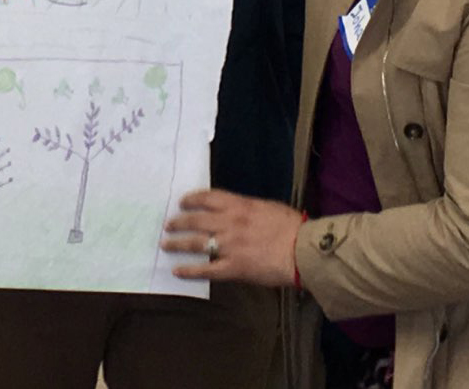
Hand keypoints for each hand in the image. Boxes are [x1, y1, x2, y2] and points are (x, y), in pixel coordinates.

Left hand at [161, 188, 302, 287]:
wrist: (303, 250)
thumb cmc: (292, 227)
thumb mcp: (267, 208)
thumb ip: (248, 209)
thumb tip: (237, 211)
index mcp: (238, 205)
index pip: (207, 198)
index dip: (191, 200)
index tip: (182, 203)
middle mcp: (228, 222)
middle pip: (196, 220)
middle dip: (179, 222)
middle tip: (168, 224)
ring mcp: (229, 245)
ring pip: (195, 243)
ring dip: (178, 243)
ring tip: (166, 244)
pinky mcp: (233, 267)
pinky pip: (206, 269)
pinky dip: (190, 270)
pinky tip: (177, 271)